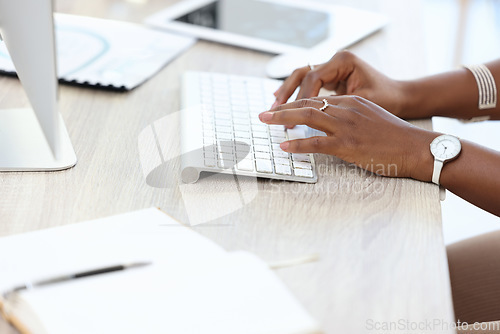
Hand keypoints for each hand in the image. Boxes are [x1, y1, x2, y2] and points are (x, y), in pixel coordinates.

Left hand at [260, 96, 435, 180]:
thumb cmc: (396, 137)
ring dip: (283, 120)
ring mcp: (346, 127)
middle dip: (282, 108)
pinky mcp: (348, 145)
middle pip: (308, 104)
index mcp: (352, 102)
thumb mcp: (372, 118)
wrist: (416, 148)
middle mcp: (347, 109)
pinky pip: (316, 142)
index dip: (296, 103)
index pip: (317, 98)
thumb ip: (350, 117)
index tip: (281, 108)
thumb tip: (331, 125)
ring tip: (266, 122)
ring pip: (308, 118)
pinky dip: (298, 144)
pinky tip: (285, 146)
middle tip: (264, 113)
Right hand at [272, 51, 409, 117]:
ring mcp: (333, 68)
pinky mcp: (333, 78)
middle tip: (273, 112)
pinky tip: (287, 105)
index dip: (299, 99)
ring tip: (275, 108)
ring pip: (302, 78)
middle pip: (301, 74)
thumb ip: (335, 106)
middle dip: (286, 94)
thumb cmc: (387, 99)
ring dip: (288, 93)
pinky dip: (297, 95)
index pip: (312, 78)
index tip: (290, 116)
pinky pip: (309, 85)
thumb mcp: (361, 103)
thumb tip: (310, 116)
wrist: (402, 97)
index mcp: (343, 61)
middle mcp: (336, 61)